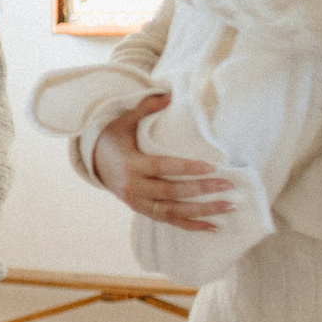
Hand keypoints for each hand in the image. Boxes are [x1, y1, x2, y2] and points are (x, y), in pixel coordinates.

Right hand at [91, 95, 231, 232]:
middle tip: (228, 185)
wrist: (93, 161)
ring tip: (228, 205)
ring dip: (202, 211)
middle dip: (202, 190)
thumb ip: (146, 107)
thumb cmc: (113, 138)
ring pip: (173, 211)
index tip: (213, 167)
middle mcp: (133, 188)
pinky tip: (212, 226)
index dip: (187, 169)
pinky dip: (190, 225)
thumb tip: (169, 95)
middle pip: (172, 192)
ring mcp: (137, 203)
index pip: (163, 167)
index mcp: (130, 164)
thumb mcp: (124, 120)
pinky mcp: (142, 210)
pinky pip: (168, 220)